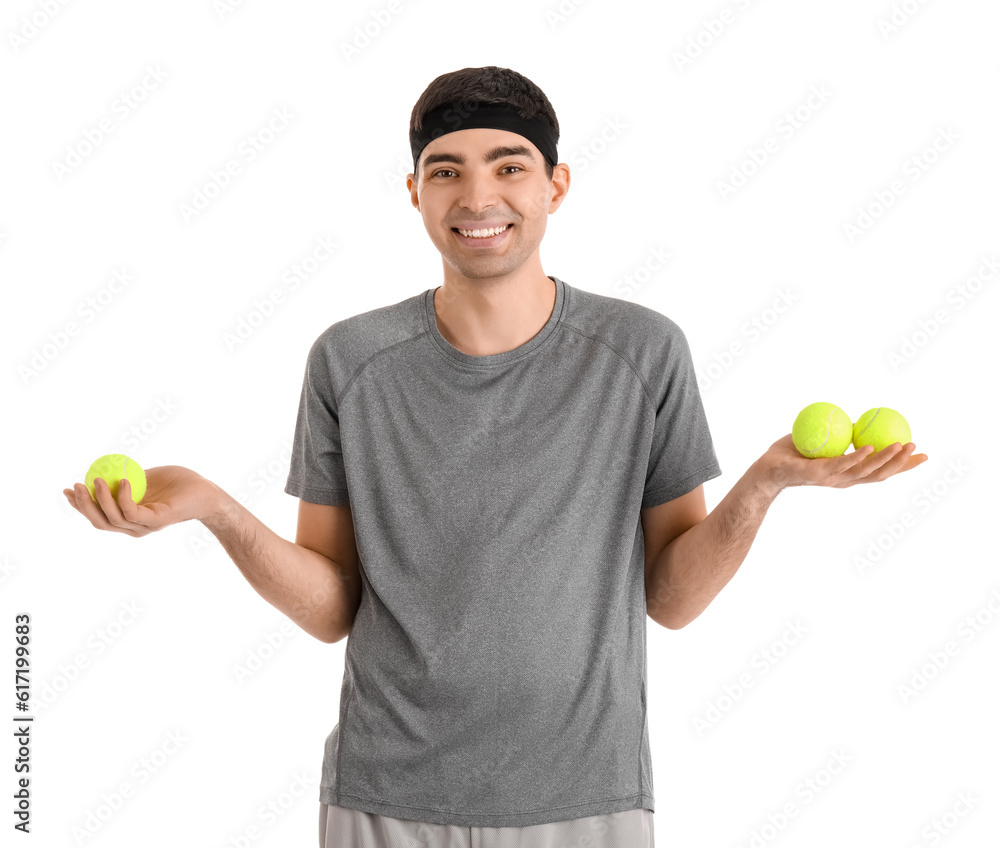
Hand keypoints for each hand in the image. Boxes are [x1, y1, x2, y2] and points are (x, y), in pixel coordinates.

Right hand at [63, 465, 223, 536]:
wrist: (206, 491)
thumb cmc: (178, 483)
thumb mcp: (146, 477)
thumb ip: (126, 478)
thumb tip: (105, 469)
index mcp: (129, 518)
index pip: (98, 516)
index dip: (80, 506)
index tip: (66, 490)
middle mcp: (134, 526)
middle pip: (100, 522)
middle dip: (83, 505)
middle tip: (75, 486)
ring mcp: (145, 525)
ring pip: (113, 518)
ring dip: (100, 499)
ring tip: (96, 479)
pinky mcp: (157, 520)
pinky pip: (132, 512)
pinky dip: (123, 498)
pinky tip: (122, 481)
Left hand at [759, 434, 928, 491]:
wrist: (765, 469)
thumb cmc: (791, 455)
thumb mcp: (821, 440)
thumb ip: (840, 434)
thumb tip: (858, 420)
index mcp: (847, 473)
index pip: (880, 471)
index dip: (903, 466)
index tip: (923, 455)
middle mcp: (842, 479)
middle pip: (879, 475)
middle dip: (901, 464)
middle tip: (919, 449)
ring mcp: (831, 478)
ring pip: (864, 470)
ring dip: (885, 459)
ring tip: (903, 446)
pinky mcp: (816, 473)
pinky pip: (840, 464)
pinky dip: (857, 456)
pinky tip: (869, 447)